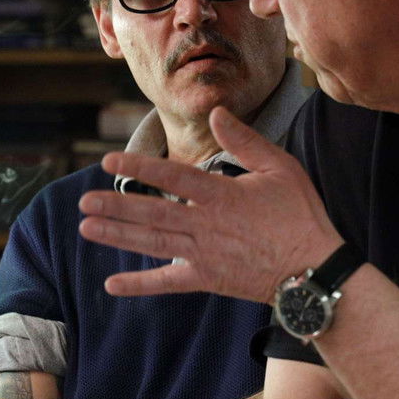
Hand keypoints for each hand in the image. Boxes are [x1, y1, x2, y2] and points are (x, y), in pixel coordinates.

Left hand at [78, 106, 343, 302]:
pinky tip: (111, 284)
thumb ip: (245, 141)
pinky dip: (140, 284)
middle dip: (116, 206)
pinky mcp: (207, 279)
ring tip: (87, 228)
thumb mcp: (280, 167)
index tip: (109, 161)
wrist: (314, 270)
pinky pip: (168, 283)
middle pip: (152, 212)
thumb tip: (217, 113)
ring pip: (152, 243)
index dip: (139, 168)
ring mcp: (204, 254)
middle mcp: (206, 224)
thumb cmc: (301, 215)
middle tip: (85, 201)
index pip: (172, 177)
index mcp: (222, 194)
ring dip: (118, 236)